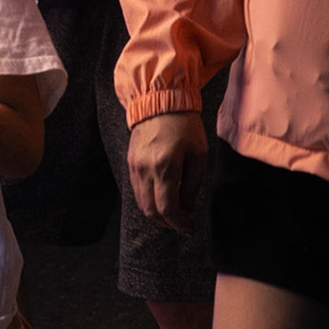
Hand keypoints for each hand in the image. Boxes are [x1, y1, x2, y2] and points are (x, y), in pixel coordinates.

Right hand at [127, 111, 206, 233]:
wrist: (160, 99)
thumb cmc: (185, 124)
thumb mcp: (198, 154)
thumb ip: (192, 185)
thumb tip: (187, 208)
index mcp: (164, 167)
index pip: (167, 209)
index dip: (179, 224)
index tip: (189, 228)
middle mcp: (145, 169)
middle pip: (151, 211)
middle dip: (168, 222)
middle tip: (182, 222)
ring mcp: (134, 166)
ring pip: (141, 203)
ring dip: (157, 212)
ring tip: (175, 211)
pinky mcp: (130, 161)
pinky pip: (137, 190)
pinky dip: (148, 199)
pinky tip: (162, 196)